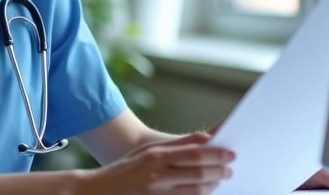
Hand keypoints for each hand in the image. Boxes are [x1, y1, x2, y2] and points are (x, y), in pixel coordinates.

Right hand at [83, 132, 235, 193]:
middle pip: (198, 171)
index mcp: (156, 155)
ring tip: (221, 180)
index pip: (194, 152)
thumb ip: (177, 146)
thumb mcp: (147, 151)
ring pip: (195, 189)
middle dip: (218, 169)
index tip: (230, 153)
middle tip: (230, 168)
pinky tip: (206, 192)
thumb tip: (205, 139)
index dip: (216, 153)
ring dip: (213, 184)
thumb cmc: (125, 170)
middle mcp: (157, 173)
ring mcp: (157, 192)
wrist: (97, 192)